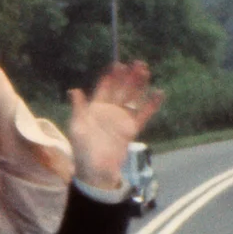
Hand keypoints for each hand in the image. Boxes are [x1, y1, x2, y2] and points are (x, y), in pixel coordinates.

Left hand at [67, 61, 162, 189]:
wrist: (96, 170)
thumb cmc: (82, 149)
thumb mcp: (77, 128)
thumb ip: (78, 109)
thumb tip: (74, 90)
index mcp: (94, 109)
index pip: (104, 89)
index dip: (110, 77)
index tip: (117, 65)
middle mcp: (109, 111)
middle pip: (121, 90)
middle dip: (128, 77)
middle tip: (137, 63)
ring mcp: (121, 119)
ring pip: (133, 98)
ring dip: (139, 85)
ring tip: (146, 71)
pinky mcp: (131, 129)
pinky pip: (143, 114)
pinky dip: (151, 104)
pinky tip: (158, 92)